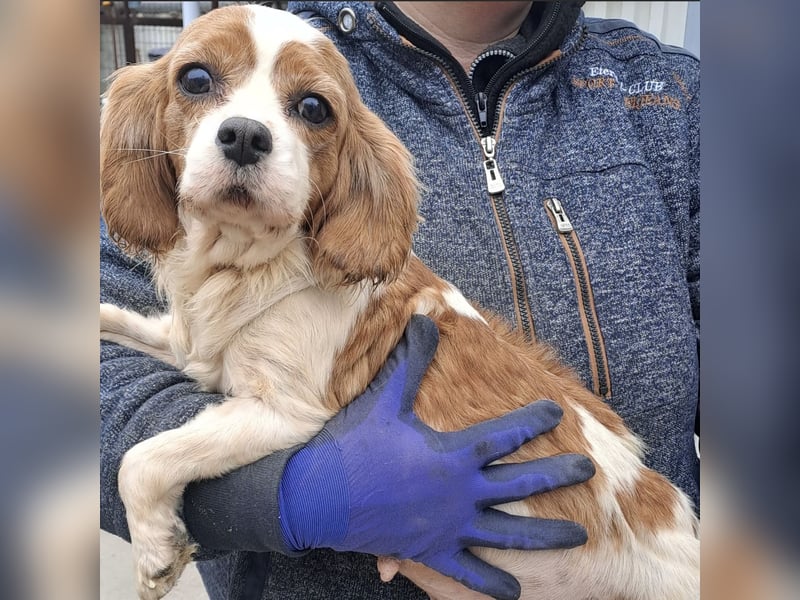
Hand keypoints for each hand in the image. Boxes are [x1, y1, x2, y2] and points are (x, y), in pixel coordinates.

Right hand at [278, 315, 594, 599]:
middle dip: (558, 474)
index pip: (505, 435)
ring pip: (508, 534)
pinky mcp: (431, 551)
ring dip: (545, 537)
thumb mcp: (384, 399)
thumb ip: (411, 361)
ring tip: (580, 537)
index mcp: (452, 455)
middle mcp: (459, 494)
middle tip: (589, 469)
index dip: (534, 421)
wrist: (318, 497)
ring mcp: (448, 526)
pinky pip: (468, 572)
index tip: (557, 411)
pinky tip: (515, 592)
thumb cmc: (353, 445)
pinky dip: (491, 583)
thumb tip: (426, 317)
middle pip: (521, 485)